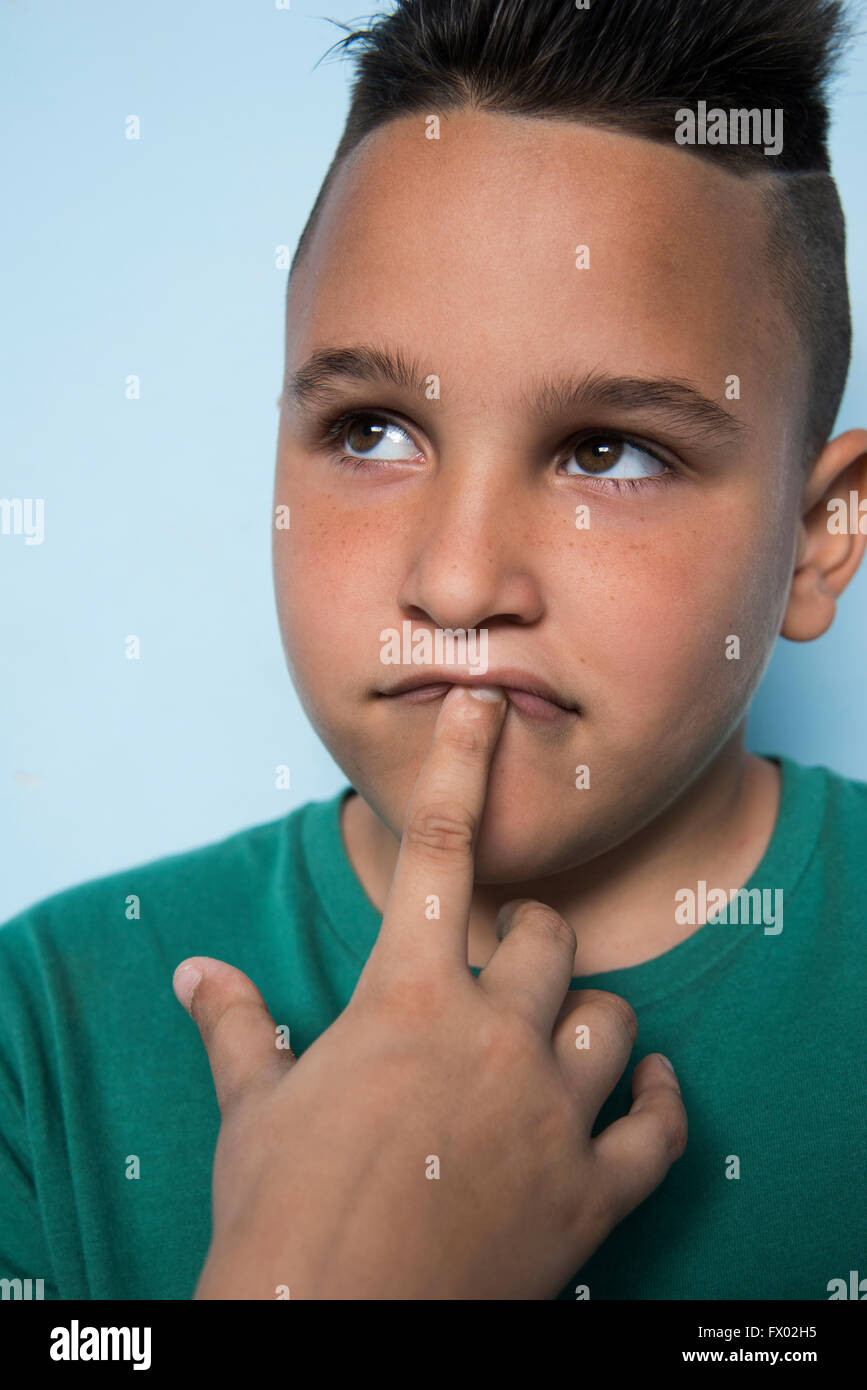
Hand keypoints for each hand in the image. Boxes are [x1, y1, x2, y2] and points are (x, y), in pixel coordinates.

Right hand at [174, 684, 685, 1298]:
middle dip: (527, 939)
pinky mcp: (592, 1192)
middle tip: (500, 967)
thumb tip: (193, 970)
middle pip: (547, 937)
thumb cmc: (283, 1214)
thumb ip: (237, 1026)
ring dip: (587, 1017)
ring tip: (559, 1031)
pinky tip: (652, 1091)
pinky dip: (660, 1103)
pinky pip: (659, 1127)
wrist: (336, 1328)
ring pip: (611, 1019)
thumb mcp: (253, 1109)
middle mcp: (493, 1037)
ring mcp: (552, 1114)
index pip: (438, 849)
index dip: (459, 764)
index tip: (482, 702)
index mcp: (406, 998)